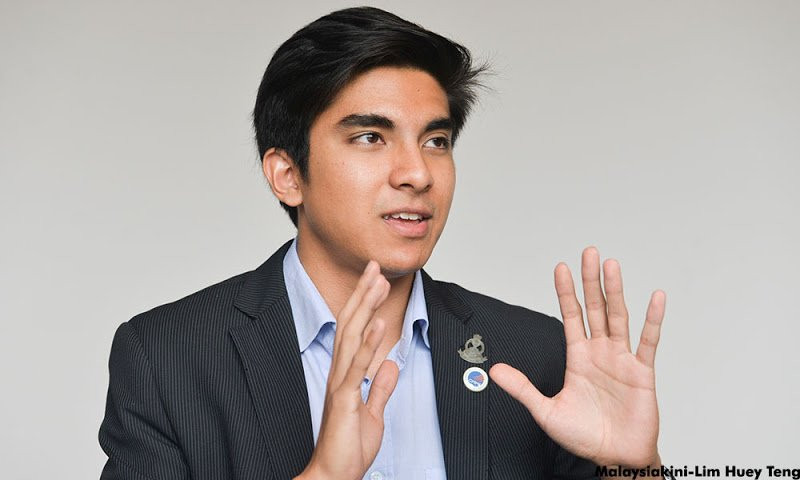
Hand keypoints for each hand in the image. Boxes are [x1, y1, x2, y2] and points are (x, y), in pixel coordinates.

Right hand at [297, 261, 398, 479]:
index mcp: (346, 375)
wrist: (333, 475)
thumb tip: (390, 365)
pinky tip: (378, 323)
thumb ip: (379, 388)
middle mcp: (340, 373)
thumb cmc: (348, 448)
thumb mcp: (371, 413)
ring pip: (352, 337)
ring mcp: (340, 384)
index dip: (364, 303)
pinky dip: (368, 342)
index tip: (375, 279)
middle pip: (350, 324)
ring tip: (377, 282)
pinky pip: (357, 366)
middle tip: (375, 266)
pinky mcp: (344, 399)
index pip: (355, 330)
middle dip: (363, 293)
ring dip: (366, 307)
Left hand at [490, 247, 665, 467]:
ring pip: (619, 316)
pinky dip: (653, 319)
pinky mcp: (642, 372)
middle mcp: (600, 352)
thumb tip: (493, 371)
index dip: (566, 293)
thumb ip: (522, 388)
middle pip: (596, 308)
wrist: (615, 458)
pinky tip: (655, 297)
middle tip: (589, 252)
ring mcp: (622, 359)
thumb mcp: (545, 411)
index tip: (561, 268)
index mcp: (578, 358)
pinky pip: (648, 341)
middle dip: (590, 281)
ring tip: (611, 265)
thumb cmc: (584, 436)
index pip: (571, 316)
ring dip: (615, 290)